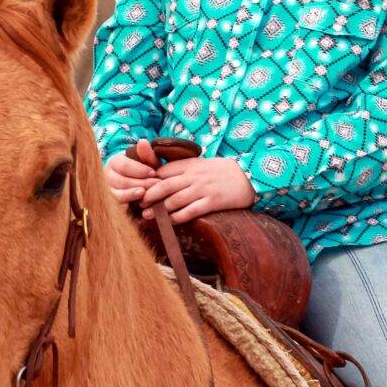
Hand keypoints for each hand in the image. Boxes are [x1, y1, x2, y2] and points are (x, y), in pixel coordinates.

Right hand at [102, 138, 160, 204]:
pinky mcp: (111, 204)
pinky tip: (137, 206)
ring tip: (145, 195)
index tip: (154, 173)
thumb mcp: (146, 161)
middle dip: (141, 183)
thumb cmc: (142, 170)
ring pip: (117, 194)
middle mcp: (107, 176)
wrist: (137, 183)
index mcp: (114, 162)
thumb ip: (146, 154)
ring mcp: (107, 191)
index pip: (124, 166)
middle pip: (122, 181)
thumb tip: (143, 142)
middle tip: (156, 185)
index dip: (140, 170)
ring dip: (132, 195)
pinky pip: (116, 207)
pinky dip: (126, 206)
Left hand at [138, 154, 254, 224]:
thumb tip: (160, 176)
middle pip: (165, 186)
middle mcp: (194, 176)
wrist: (247, 176)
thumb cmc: (221, 171)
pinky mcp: (212, 202)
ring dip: (159, 209)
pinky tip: (169, 222)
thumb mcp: (200, 164)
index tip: (139, 189)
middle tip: (139, 204)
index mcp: (189, 165)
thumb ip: (182, 169)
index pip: (164, 172)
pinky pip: (191, 211)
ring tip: (147, 216)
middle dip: (149, 196)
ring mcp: (203, 189)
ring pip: (175, 200)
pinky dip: (178, 217)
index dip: (149, 181)